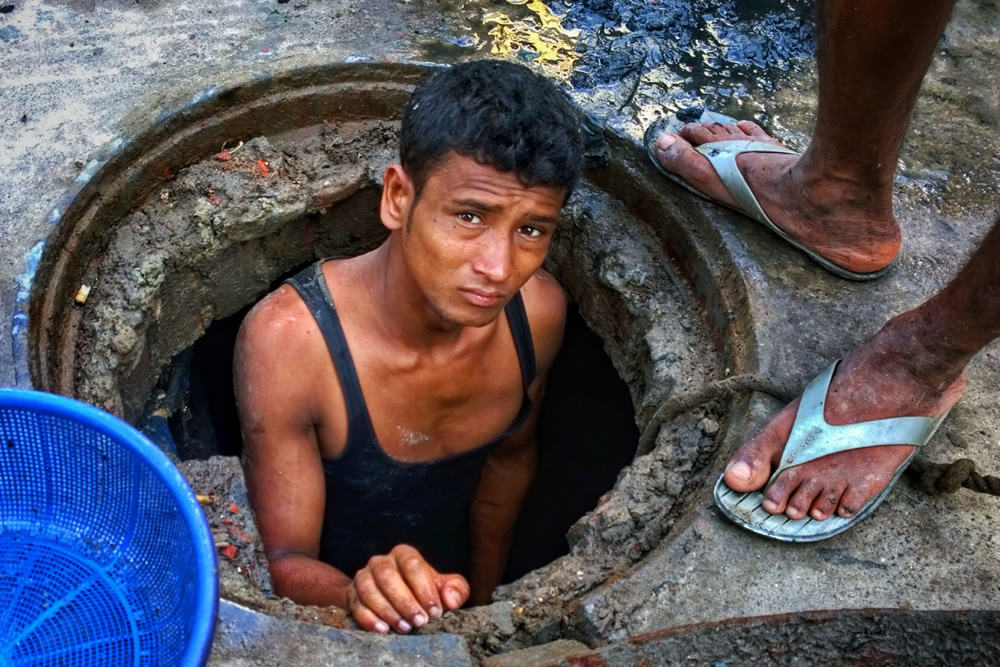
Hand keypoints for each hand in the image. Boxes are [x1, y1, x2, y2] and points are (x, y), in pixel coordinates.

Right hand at [347, 544, 469, 633]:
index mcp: (404, 554)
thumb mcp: (442, 586)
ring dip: (387, 610)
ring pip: (369, 589)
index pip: (412, 564)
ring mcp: (363, 576)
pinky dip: (368, 618)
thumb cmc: (421, 590)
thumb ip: (455, 589)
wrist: (392, 597)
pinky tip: (383, 629)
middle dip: (405, 601)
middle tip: (420, 621)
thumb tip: (450, 599)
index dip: (424, 588)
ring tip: (404, 628)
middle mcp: (381, 562)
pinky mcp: (352, 594)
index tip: (435, 610)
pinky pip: (356, 604)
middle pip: (388, 576)